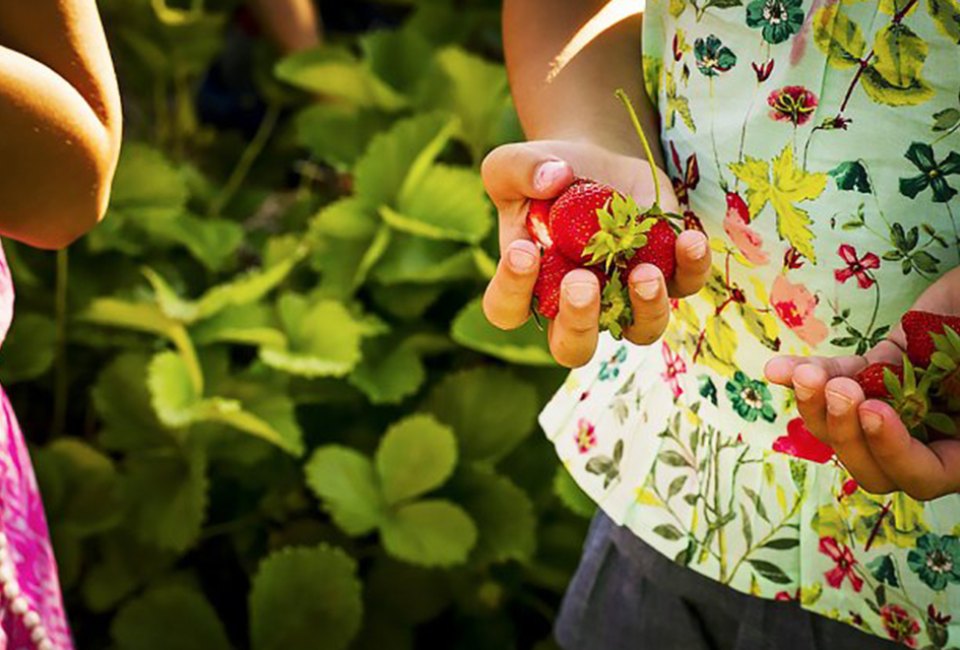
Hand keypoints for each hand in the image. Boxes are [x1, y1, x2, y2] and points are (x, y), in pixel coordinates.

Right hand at [480, 140, 710, 367]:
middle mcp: (576, 305)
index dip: (513, 290)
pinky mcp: (666, 270)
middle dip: (579, 322)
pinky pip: (684, 284)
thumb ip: (521, 170)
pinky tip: (688, 239)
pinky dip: (691, 268)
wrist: (594, 162)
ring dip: (645, 310)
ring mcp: (624, 294)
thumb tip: (554, 180)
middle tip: (582, 282)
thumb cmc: (545, 175)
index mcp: (528, 285)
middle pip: (573, 346)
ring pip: (640, 331)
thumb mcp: (514, 164)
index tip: (524, 251)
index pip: (508, 309)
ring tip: (644, 274)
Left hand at [765, 267, 959, 499]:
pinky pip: (837, 380)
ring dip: (816, 405)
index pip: (924, 476)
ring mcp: (899, 404)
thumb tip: (916, 393)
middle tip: (838, 391)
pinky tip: (776, 369)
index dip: (894, 453)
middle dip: (845, 433)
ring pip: (843, 428)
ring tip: (806, 375)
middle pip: (872, 466)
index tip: (875, 412)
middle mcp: (931, 435)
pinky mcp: (877, 371)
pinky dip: (807, 374)